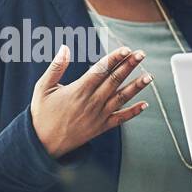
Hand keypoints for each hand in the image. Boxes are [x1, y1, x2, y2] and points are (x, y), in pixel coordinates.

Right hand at [30, 45, 150, 158]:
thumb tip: (64, 48)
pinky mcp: (101, 127)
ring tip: (149, 76)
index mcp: (78, 90)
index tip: (126, 49)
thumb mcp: (43, 88)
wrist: (43, 143)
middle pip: (114, 81)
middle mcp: (91, 102)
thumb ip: (55, 67)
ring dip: (136, 87)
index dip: (114, 58)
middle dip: (129, 66)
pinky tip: (145, 105)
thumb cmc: (42, 114)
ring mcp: (98, 115)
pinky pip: (120, 119)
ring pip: (121, 98)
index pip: (100, 70)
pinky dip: (133, 113)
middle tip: (141, 54)